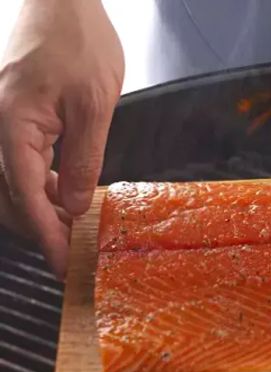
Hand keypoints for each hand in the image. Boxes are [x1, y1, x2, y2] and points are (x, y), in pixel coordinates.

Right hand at [0, 0, 123, 278]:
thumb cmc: (77, 40)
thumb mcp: (94, 105)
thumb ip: (82, 159)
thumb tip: (74, 205)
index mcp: (12, 127)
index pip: (27, 199)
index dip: (47, 238)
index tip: (64, 266)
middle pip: (11, 198)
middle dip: (42, 229)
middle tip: (75, 249)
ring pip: (13, 183)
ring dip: (41, 209)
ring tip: (75, 227)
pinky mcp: (9, 116)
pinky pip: (18, 162)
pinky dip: (40, 185)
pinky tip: (65, 192)